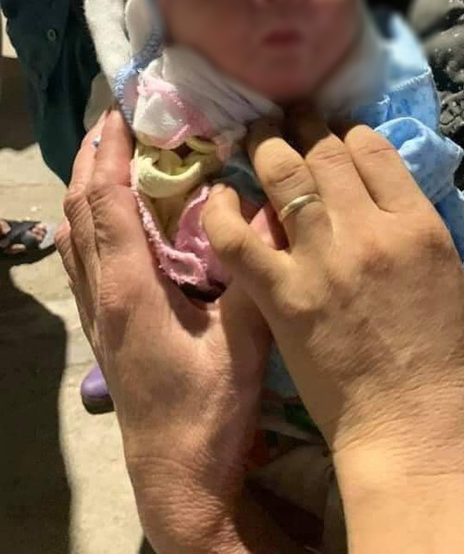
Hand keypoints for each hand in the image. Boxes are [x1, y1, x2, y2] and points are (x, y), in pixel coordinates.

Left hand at [56, 111, 272, 553]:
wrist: (176, 475)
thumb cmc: (210, 413)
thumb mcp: (244, 344)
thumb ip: (254, 277)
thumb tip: (265, 212)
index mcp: (131, 292)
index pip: (110, 205)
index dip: (113, 154)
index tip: (125, 113)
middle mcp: (103, 296)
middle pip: (80, 212)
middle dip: (92, 159)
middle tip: (115, 119)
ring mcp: (97, 313)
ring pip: (73, 234)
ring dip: (86, 188)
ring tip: (110, 156)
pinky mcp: (103, 327)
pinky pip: (81, 258)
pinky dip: (89, 221)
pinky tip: (112, 218)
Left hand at [203, 108, 463, 552]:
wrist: (410, 422)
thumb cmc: (441, 356)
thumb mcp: (448, 276)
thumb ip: (416, 225)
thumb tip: (384, 190)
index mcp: (416, 224)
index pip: (374, 150)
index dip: (350, 133)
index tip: (336, 133)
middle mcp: (368, 230)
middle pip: (327, 153)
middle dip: (304, 124)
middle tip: (288, 113)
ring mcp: (321, 259)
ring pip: (284, 176)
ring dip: (266, 144)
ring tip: (257, 131)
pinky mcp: (282, 294)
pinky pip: (239, 238)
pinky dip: (224, 211)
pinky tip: (221, 195)